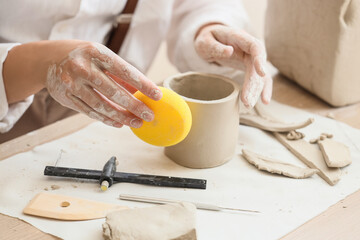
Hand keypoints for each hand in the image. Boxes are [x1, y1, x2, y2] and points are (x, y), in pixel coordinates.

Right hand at [45, 41, 161, 127]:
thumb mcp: (101, 56)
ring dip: (121, 117)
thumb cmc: (83, 56)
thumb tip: (143, 90)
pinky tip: (119, 123)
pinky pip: (89, 112)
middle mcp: (82, 67)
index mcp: (95, 52)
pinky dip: (106, 119)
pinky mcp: (65, 97)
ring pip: (101, 105)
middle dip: (134, 106)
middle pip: (113, 91)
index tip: (157, 95)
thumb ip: (120, 73)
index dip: (143, 84)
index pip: (124, 70)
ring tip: (137, 123)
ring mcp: (71, 83)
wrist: (46, 59)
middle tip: (149, 115)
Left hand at [194, 24, 271, 107]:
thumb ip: (215, 46)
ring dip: (256, 90)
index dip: (260, 59)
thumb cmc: (207, 39)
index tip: (261, 73)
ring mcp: (251, 57)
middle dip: (253, 84)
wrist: (210, 40)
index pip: (255, 46)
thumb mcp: (205, 41)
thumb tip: (229, 51)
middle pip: (257, 66)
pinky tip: (264, 101)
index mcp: (240, 37)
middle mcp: (249, 47)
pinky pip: (259, 78)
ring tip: (248, 105)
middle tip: (247, 101)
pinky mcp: (250, 66)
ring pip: (259, 75)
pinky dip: (262, 89)